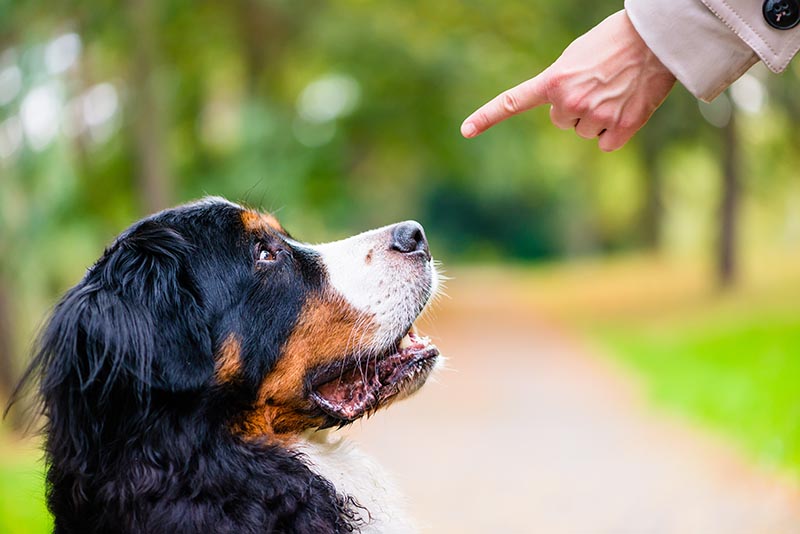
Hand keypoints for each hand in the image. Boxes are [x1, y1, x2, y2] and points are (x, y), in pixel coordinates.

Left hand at [461, 10, 676, 151]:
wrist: (656, 40)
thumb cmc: (616, 42)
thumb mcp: (576, 57)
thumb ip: (561, 84)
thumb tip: (565, 112)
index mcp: (554, 81)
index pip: (514, 101)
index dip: (487, 117)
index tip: (465, 131)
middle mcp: (569, 102)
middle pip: (563, 122)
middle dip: (577, 108)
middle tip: (598, 84)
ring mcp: (595, 118)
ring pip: (585, 132)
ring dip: (598, 118)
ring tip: (615, 91)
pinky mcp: (620, 129)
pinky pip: (607, 144)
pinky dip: (616, 132)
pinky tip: (626, 108)